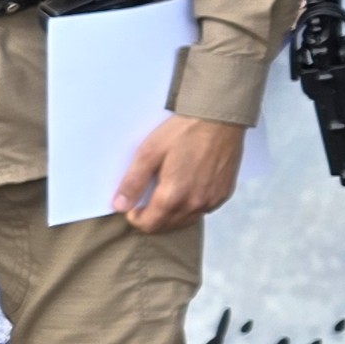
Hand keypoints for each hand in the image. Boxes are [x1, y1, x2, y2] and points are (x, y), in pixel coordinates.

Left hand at [115, 115, 246, 233]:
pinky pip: (203, 210)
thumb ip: (133, 182)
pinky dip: (191, 206)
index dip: (135, 217)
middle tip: (147, 197)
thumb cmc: (184, 131)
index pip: (149, 225)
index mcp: (173, 195)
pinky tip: (188, 188)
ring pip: (186, 220)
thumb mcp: (149, 151)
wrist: (220, 118)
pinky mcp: (224, 194)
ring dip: (172, 214)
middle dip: (153, 217)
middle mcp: (195, 204)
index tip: (133, 205)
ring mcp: (212, 200)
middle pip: (167, 226)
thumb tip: (119, 206)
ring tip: (167, 192)